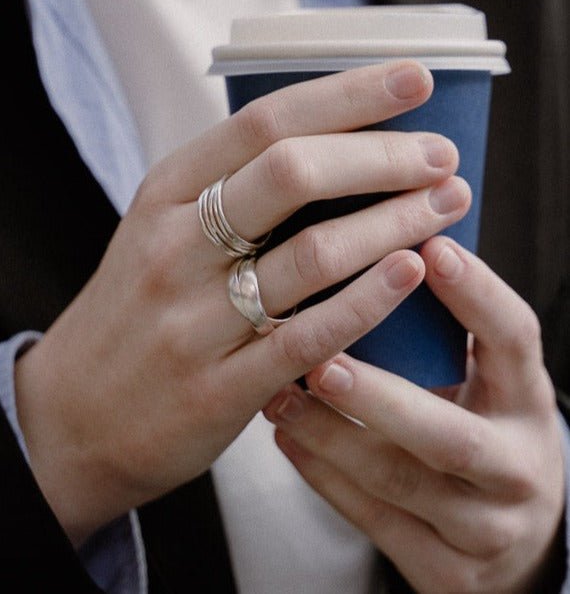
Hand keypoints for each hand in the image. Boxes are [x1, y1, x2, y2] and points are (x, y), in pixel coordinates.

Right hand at [14, 62, 469, 544]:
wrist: (74, 414)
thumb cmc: (133, 310)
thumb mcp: (157, 230)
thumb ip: (226, 189)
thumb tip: (332, 144)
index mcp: (163, 195)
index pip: (262, 122)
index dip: (346, 95)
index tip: (413, 78)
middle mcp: (173, 247)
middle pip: (291, 174)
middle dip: (382, 155)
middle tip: (441, 154)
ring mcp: (193, 319)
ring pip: (311, 255)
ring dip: (393, 222)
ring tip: (445, 204)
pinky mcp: (218, 388)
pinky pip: (309, 336)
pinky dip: (369, 301)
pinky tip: (411, 273)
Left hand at [265, 237, 564, 593]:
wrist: (515, 542)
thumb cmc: (477, 426)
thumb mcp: (482, 381)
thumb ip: (438, 331)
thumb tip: (369, 245)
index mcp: (526, 402)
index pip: (514, 341)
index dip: (477, 295)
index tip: (430, 247)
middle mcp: (516, 467)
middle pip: (450, 435)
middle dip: (380, 398)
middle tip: (322, 361)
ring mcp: (483, 527)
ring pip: (398, 481)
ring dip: (331, 436)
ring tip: (279, 394)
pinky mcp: (444, 571)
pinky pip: (373, 521)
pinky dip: (323, 476)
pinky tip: (285, 436)